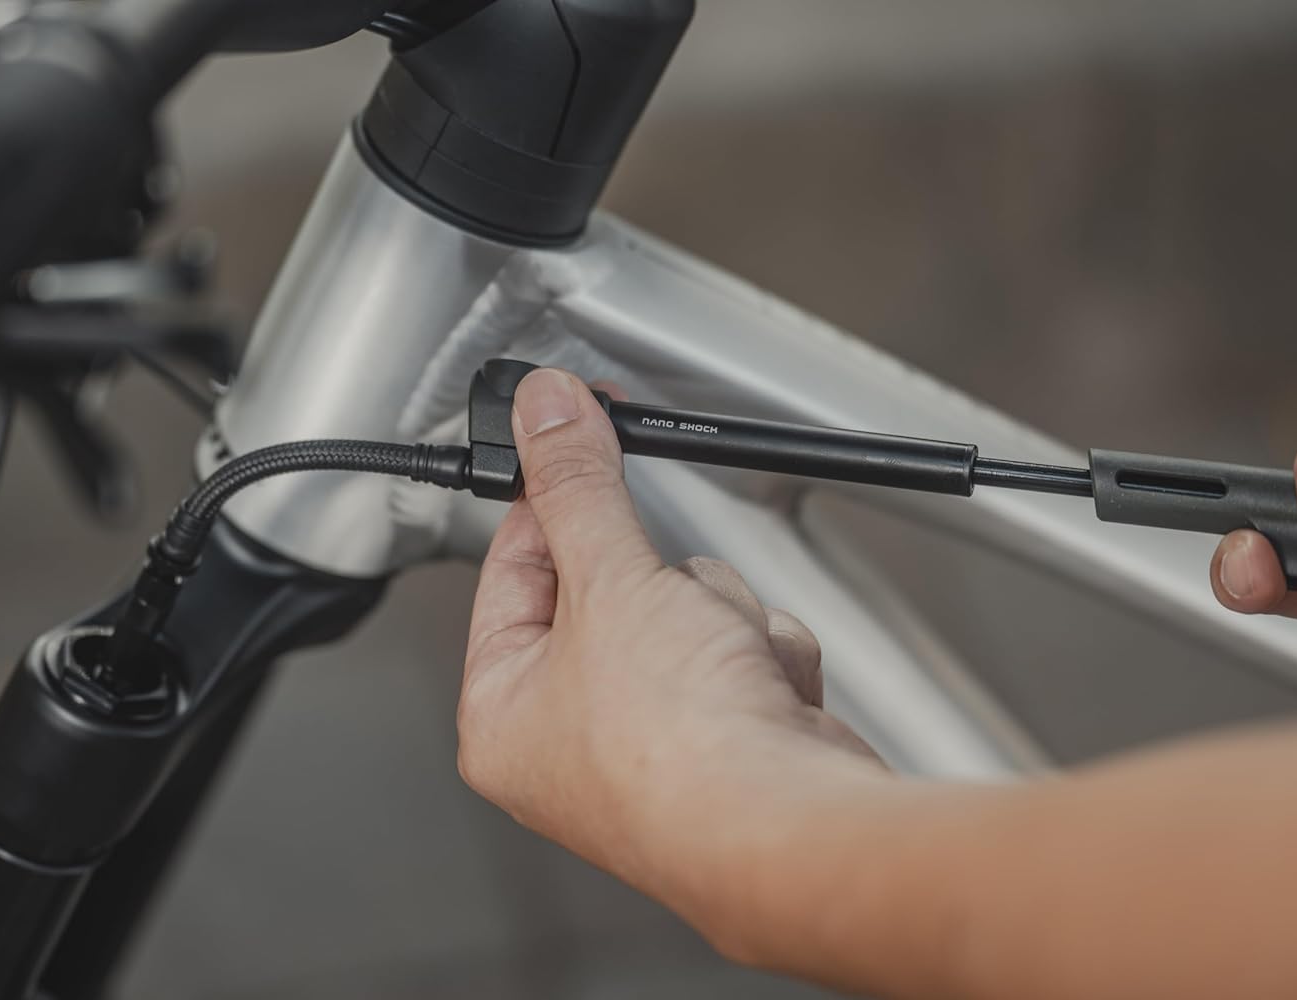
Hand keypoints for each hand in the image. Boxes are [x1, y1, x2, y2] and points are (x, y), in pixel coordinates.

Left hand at [458, 368, 880, 932]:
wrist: (791, 830)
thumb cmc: (676, 753)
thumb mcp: (610, 582)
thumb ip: (577, 487)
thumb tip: (543, 415)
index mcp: (505, 711)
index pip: (513, 567)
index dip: (556, 503)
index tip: (581, 446)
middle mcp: (571, 737)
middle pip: (615, 585)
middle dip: (665, 582)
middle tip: (672, 599)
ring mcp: (654, 743)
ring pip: (691, 609)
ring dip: (721, 616)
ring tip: (724, 662)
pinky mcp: (728, 742)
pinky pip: (742, 649)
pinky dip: (762, 656)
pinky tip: (763, 694)